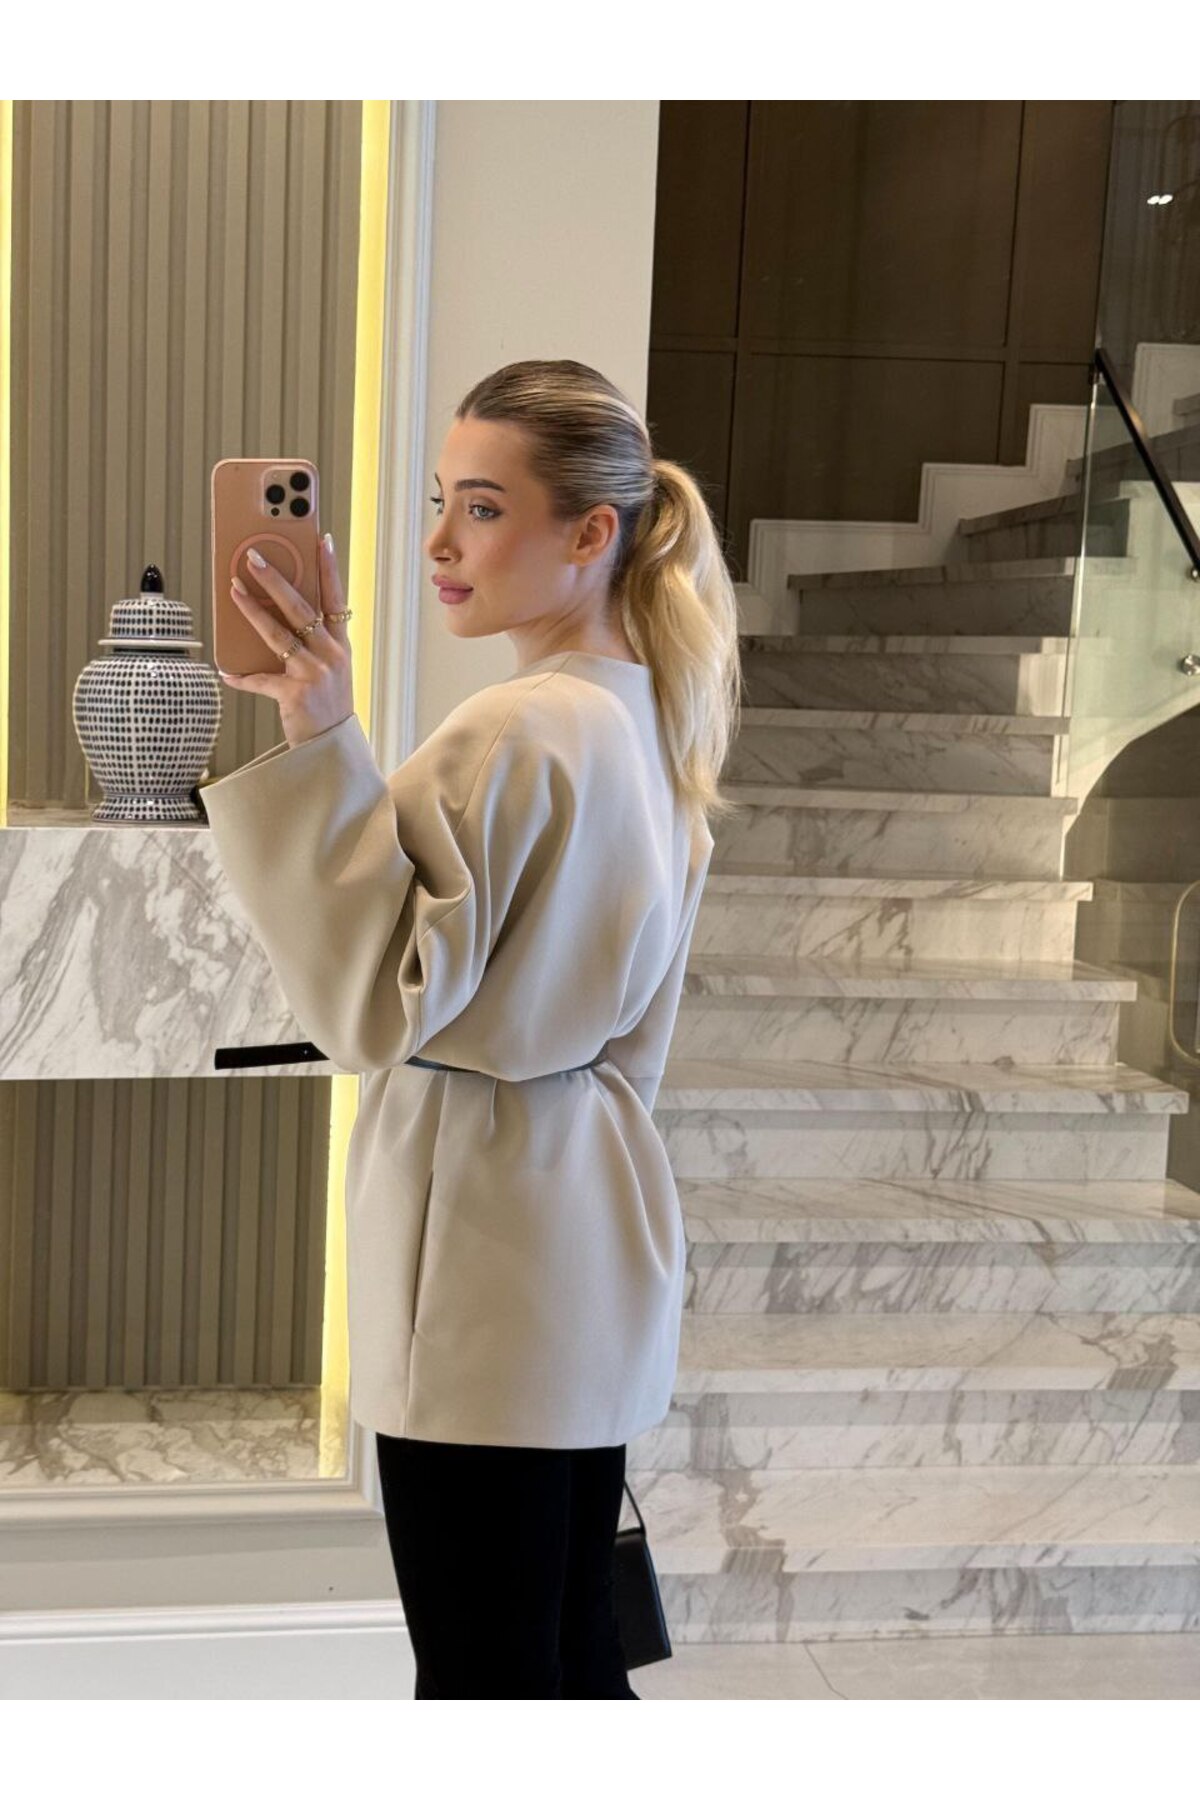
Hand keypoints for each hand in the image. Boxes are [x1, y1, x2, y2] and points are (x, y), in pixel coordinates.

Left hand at [219, 535, 354, 748]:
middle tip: (254, 557)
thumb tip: (274, 615)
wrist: (331, 748)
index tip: (321, 540)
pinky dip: (241, 677)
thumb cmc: (325, 706)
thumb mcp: (328, 670)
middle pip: (300, 608)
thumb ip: (310, 644)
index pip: (335, 598)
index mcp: (340, 646)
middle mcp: (331, 655)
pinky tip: (226, 671)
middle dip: (275, 579)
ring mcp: (315, 674)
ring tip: (233, 590)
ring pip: (278, 634)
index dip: (328, 568)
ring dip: (251, 610)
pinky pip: (261, 679)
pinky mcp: (296, 694)